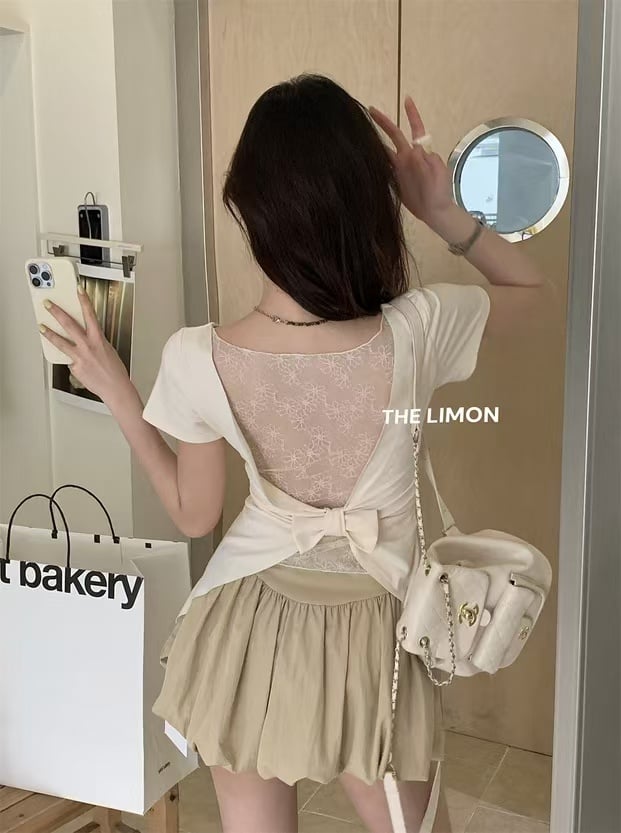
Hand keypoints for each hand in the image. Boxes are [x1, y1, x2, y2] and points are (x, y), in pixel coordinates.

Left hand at [40, 286, 130, 403]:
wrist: (115, 389)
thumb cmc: (115, 371)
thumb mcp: (108, 350)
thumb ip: (95, 342)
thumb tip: (84, 338)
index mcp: (99, 339)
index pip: (90, 315)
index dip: (84, 300)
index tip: (78, 290)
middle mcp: (87, 346)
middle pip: (69, 324)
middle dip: (56, 312)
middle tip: (48, 304)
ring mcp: (79, 357)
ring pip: (60, 341)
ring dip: (48, 332)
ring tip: (41, 326)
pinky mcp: (74, 367)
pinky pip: (69, 360)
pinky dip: (70, 359)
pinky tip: (73, 361)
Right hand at [368, 95, 455, 227]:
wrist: (434, 211)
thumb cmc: (440, 190)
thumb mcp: (438, 173)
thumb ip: (427, 161)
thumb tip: (414, 150)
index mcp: (421, 152)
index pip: (416, 129)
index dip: (412, 114)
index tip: (407, 99)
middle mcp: (408, 156)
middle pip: (394, 135)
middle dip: (383, 122)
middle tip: (370, 109)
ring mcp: (400, 167)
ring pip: (384, 150)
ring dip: (374, 140)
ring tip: (360, 131)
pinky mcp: (393, 179)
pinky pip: (382, 166)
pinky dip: (374, 160)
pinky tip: (363, 156)